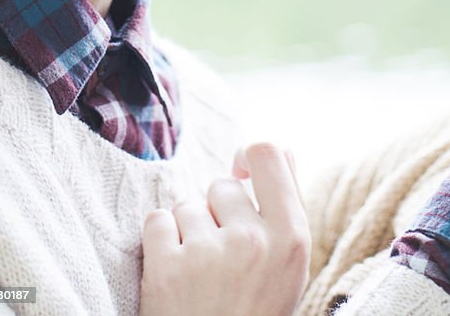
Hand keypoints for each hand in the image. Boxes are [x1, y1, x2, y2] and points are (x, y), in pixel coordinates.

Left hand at [139, 143, 310, 315]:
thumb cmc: (256, 311)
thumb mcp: (290, 264)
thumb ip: (288, 205)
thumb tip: (283, 149)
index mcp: (291, 237)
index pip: (268, 154)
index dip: (249, 156)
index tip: (240, 173)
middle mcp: (252, 240)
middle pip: (223, 185)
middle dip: (217, 211)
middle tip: (221, 253)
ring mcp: (208, 254)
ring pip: (188, 204)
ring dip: (188, 230)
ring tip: (198, 270)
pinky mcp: (167, 269)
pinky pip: (157, 219)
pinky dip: (159, 239)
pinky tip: (172, 268)